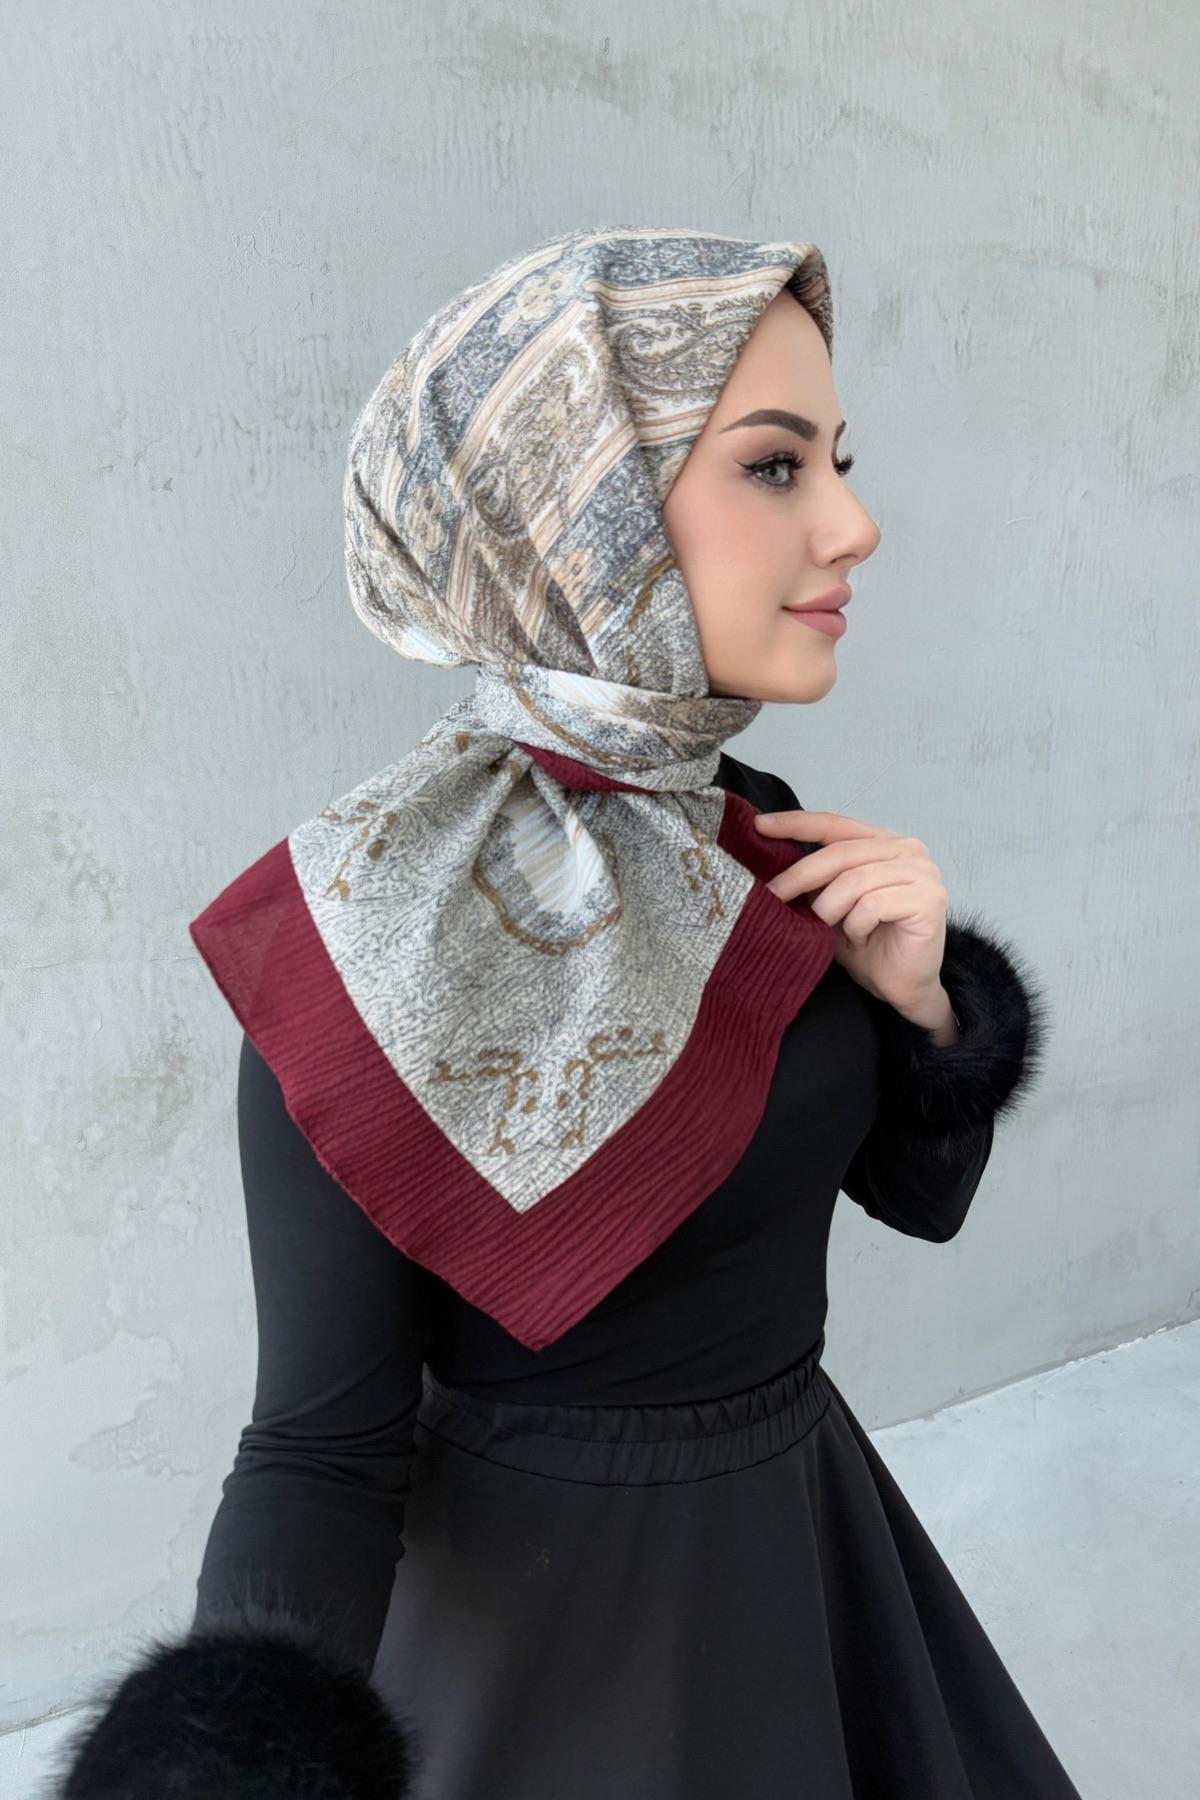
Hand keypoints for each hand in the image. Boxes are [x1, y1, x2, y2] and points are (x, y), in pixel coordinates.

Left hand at [753, 807, 948, 1015]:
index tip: (759, 825)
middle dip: (800, 875)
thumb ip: (813, 880)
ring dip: (829, 909)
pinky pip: (873, 905)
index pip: (835, 824)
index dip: (796, 823)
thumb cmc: (868, 946)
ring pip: (854, 880)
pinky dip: (856, 925)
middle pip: (840, 852)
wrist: (901, 988)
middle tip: (773, 896)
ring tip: (824, 928)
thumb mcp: (830, 905)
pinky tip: (860, 938)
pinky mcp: (929, 898)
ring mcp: (922, 871)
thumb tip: (768, 860)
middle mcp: (907, 849)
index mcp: (882, 842)